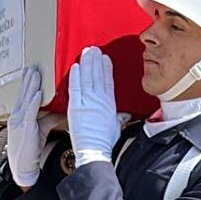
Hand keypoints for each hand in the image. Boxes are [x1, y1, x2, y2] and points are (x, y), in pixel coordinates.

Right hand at [5, 67, 50, 186]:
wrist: (23, 167)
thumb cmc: (31, 149)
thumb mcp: (41, 129)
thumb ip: (49, 118)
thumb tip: (60, 109)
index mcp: (19, 115)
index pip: (24, 95)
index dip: (27, 83)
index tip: (32, 71)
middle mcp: (16, 115)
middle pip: (23, 93)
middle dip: (28, 79)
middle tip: (33, 65)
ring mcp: (18, 121)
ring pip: (25, 99)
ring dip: (30, 85)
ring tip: (35, 73)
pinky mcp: (23, 128)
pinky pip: (28, 112)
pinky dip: (33, 101)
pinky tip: (37, 93)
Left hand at [67, 47, 119, 165]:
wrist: (94, 149)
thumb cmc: (105, 141)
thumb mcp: (116, 126)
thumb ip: (119, 116)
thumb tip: (125, 114)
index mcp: (109, 104)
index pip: (108, 81)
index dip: (106, 68)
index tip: (105, 59)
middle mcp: (99, 100)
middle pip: (97, 75)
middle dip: (96, 61)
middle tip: (94, 50)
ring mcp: (87, 101)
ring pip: (87, 78)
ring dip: (87, 63)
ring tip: (86, 53)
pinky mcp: (76, 106)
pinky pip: (75, 87)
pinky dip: (75, 76)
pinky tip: (75, 66)